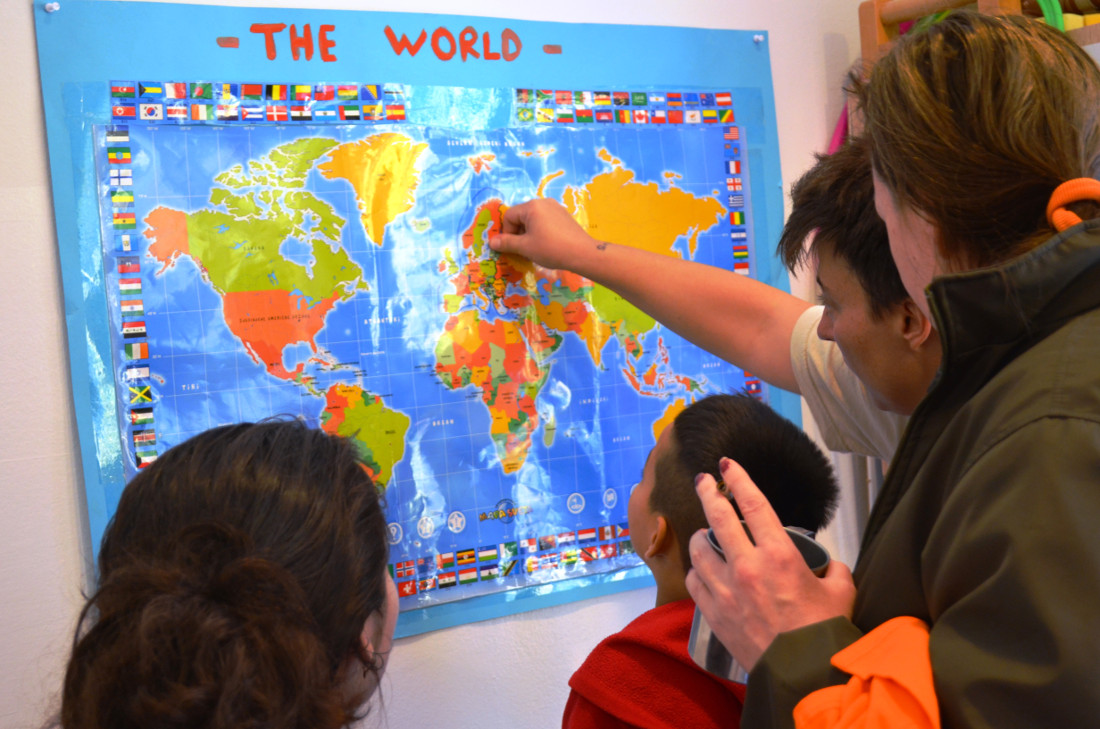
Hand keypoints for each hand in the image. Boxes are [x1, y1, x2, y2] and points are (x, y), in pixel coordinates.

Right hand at [488, 198, 602, 272]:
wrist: (582, 253)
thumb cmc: (551, 249)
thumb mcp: (525, 247)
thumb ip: (506, 243)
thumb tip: (491, 242)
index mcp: (532, 206)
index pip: (510, 216)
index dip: (507, 232)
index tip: (513, 247)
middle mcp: (543, 202)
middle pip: (521, 216)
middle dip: (518, 233)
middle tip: (524, 249)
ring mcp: (555, 208)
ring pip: (534, 219)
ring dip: (529, 233)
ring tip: (536, 248)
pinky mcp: (564, 215)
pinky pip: (545, 221)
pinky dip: (541, 231)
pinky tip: (548, 244)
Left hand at [686, 458, 856, 670]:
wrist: (803, 673)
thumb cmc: (823, 633)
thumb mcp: (841, 591)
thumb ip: (832, 570)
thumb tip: (828, 565)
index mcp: (779, 554)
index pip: (753, 503)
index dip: (738, 478)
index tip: (726, 465)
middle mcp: (748, 566)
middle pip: (717, 517)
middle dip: (707, 493)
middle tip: (702, 480)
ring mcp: (726, 589)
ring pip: (700, 548)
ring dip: (701, 536)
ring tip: (705, 533)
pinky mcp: (714, 612)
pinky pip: (696, 580)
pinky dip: (698, 570)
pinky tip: (704, 569)